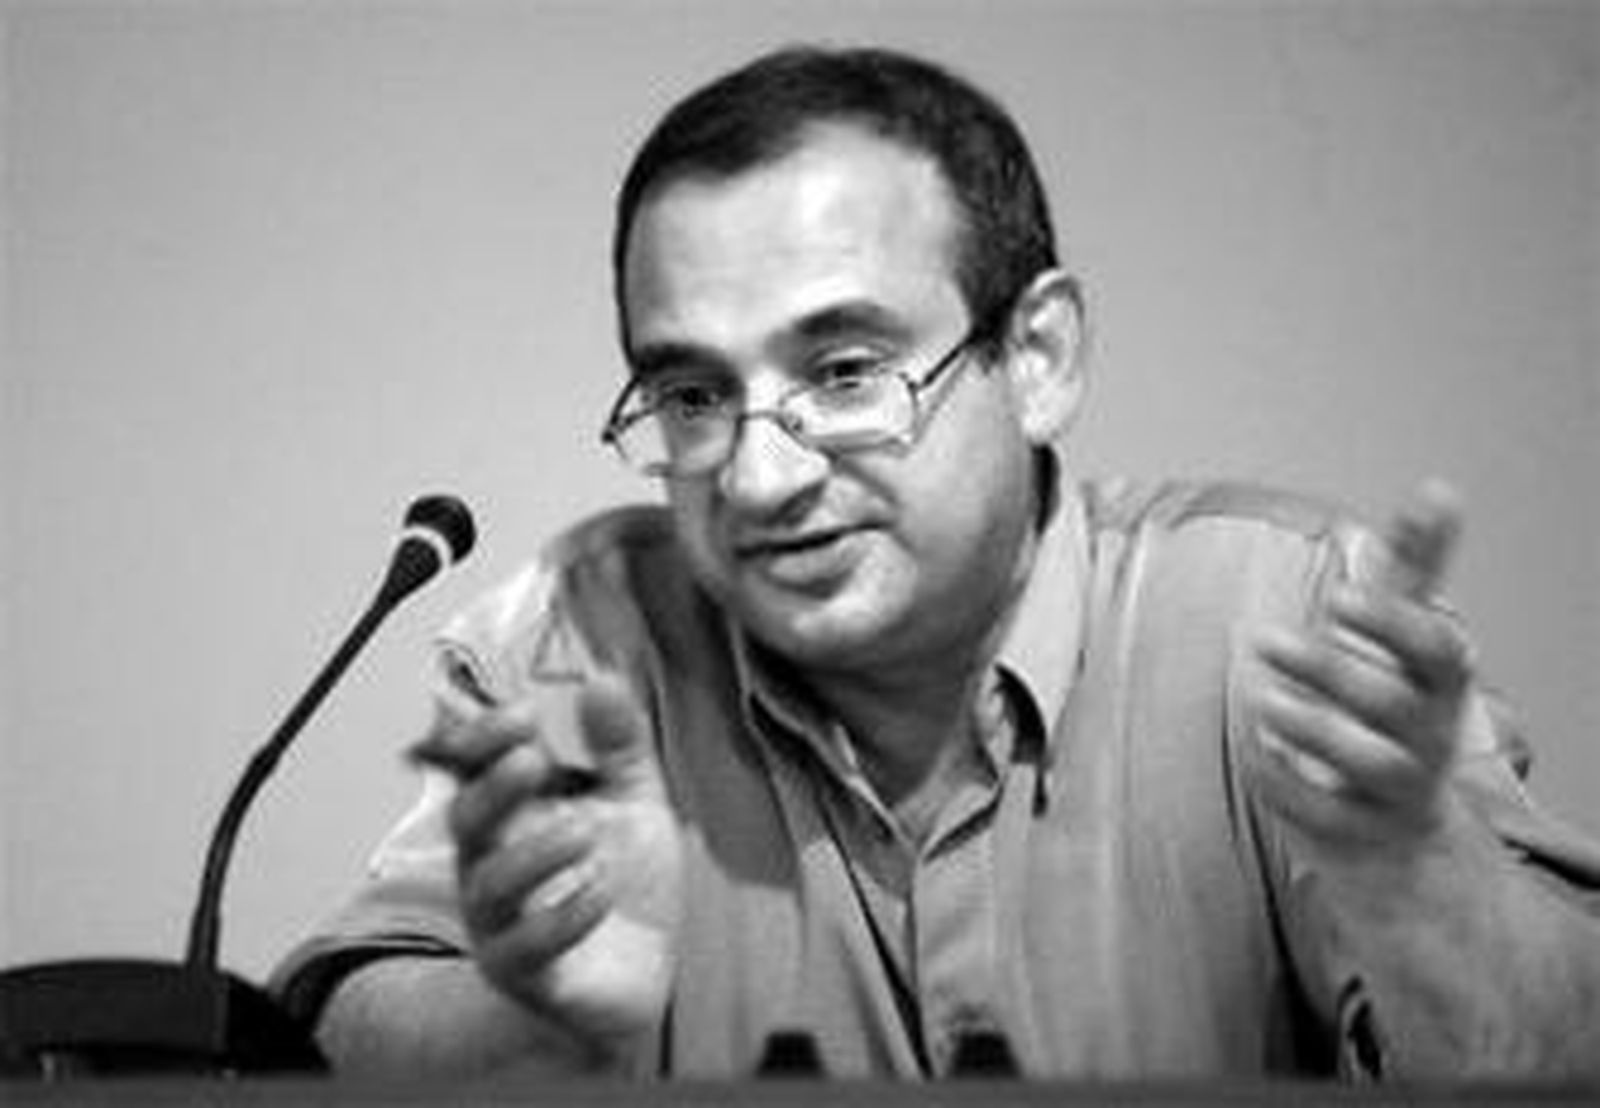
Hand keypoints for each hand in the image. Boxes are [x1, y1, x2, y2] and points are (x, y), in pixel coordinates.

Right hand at [414, 672, 681, 1050]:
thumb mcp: (632, 803)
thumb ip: (620, 745)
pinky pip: (525, 947)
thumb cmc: (624, 883)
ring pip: (488, 885)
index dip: (484, 737)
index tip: (523, 711)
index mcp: (514, 814)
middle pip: (465, 819)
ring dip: (533, 853)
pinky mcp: (527, 971)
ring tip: (586, 833)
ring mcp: (504, 921)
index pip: (472, 766)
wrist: (639, 979)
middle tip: (534, 761)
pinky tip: (599, 891)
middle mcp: (495, 863)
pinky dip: (561, 916)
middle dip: (492, 788)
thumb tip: (603, 677)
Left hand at [1253, 481, 1474, 849]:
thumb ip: (1416, 565)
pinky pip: (1323, 814)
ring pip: (1369, 762)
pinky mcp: (1354, 830)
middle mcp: (1427, 735)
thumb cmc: (1394, 703)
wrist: (1398, 825)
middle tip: (1264, 639)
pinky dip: (1286, 784)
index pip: (1436, 652)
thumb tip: (1439, 488)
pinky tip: (1252, 753)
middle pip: (1389, 703)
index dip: (1392, 626)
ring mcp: (1394, 788)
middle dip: (1328, 670)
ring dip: (1311, 728)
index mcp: (1438, 682)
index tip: (1339, 597)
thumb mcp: (1405, 636)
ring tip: (1260, 700)